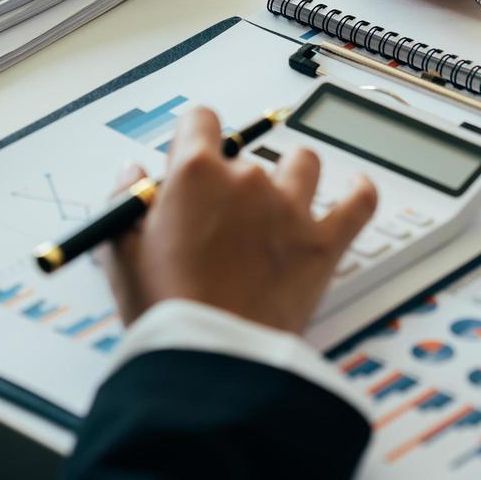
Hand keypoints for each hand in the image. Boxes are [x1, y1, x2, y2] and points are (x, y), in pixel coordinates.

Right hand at [102, 107, 377, 334]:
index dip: (194, 137)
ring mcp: (291, 209)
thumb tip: (134, 172)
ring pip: (303, 164)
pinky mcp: (323, 243)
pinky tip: (355, 187)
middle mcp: (248, 180)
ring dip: (292, 175)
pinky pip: (358, 202)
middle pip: (246, 157)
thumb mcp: (121, 252)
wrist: (210, 359)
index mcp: (196, 174)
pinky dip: (359, 191)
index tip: (191, 156)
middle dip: (232, 181)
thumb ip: (125, 200)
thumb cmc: (165, 309)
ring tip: (278, 201)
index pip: (200, 120)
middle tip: (221, 221)